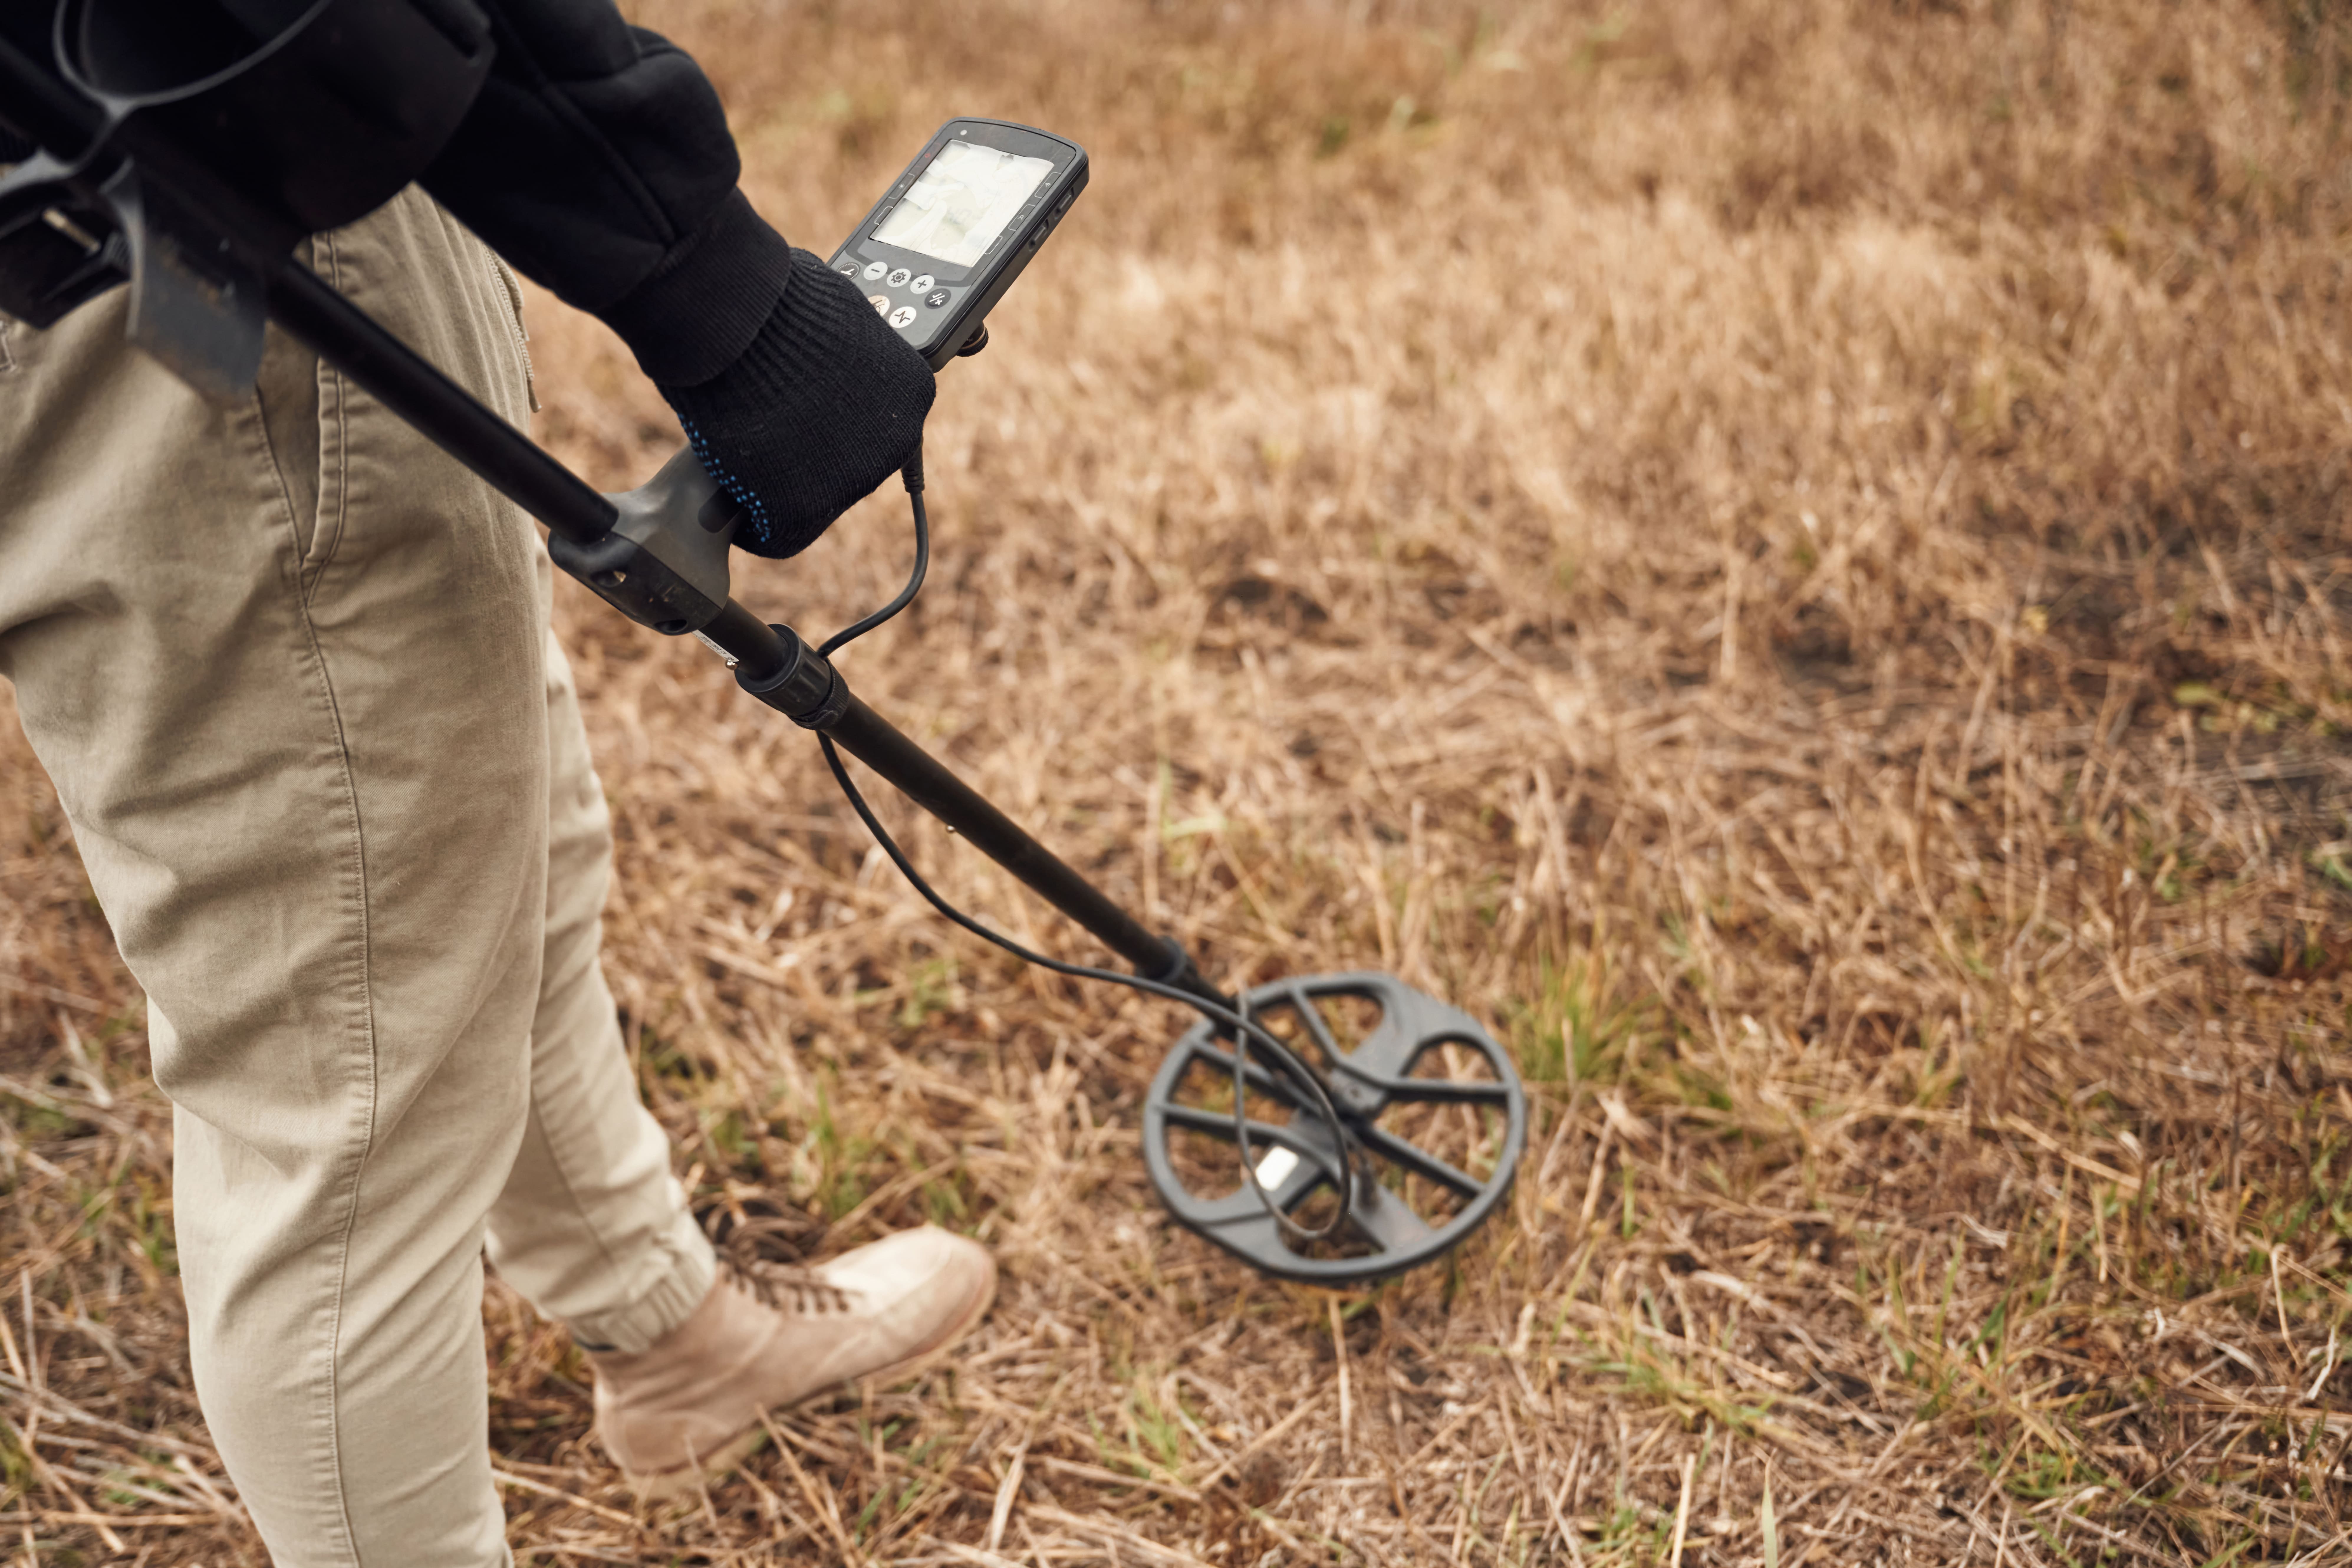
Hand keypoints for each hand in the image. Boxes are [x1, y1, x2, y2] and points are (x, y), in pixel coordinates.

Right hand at [660, 248, 933, 558]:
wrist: (735, 318)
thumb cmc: (774, 300)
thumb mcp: (835, 315)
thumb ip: (846, 351)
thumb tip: (834, 359)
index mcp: (912, 387)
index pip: (878, 427)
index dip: (831, 423)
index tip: (807, 416)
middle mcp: (898, 438)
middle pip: (847, 467)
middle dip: (807, 454)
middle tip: (766, 429)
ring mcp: (855, 477)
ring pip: (813, 501)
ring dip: (778, 483)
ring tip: (743, 447)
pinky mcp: (806, 510)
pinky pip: (777, 535)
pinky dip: (752, 521)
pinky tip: (733, 491)